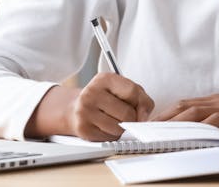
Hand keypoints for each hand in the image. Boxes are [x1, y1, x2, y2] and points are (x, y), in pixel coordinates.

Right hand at [25, 72, 154, 140]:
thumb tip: (144, 117)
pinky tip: (104, 126)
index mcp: (104, 79)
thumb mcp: (120, 89)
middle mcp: (92, 93)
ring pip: (119, 129)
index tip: (141, 110)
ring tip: (113, 120)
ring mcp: (85, 112)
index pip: (132, 92)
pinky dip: (111, 135)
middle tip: (124, 115)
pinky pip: (109, 138)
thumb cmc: (103, 98)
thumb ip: (139, 97)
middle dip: (131, 119)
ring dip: (121, 128)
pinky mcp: (83, 129)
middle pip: (127, 114)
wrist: (74, 109)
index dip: (141, 104)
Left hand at [155, 91, 218, 131]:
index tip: (150, 123)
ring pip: (192, 111)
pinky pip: (213, 120)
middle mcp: (217, 101)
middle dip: (162, 117)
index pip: (184, 104)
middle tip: (144, 129)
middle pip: (182, 106)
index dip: (165, 113)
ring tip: (157, 132)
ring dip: (173, 121)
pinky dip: (198, 127)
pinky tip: (187, 134)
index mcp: (216, 100)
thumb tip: (204, 131)